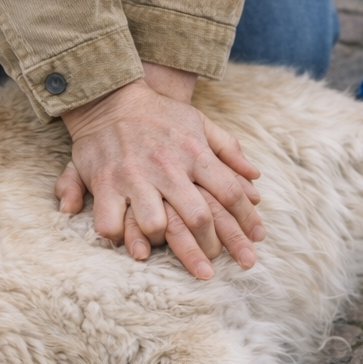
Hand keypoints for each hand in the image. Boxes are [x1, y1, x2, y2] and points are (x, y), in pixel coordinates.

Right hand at [54, 74, 264, 279]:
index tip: (257, 242)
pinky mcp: (106, 184)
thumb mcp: (200, 122)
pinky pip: (113, 224)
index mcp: (194, 153)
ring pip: (157, 226)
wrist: (110, 96)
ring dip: (166, 244)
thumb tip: (256, 177)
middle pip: (199, 217)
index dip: (247, 221)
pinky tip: (131, 246)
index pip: (230, 192)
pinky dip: (122, 239)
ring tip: (172, 253)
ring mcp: (136, 177)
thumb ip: (229, 149)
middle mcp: (168, 167)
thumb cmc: (160, 114)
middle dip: (211, 248)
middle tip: (215, 267)